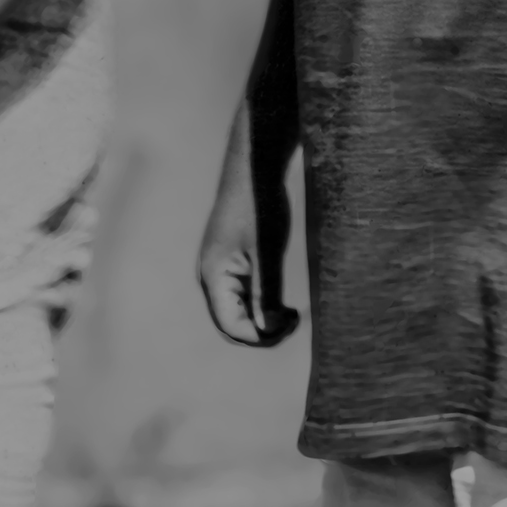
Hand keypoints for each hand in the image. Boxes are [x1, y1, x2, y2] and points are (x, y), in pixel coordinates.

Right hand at [198, 153, 298, 347]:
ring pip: (239, 311)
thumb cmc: (259, 207)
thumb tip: (267, 329)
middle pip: (232, 323)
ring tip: (293, 313)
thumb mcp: (268, 253)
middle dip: (262, 331)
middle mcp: (211, 278)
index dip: (260, 336)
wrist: (254, 170)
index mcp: (213, 277)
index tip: (290, 326)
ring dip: (264, 319)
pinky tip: (285, 301)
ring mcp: (221, 271)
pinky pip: (244, 295)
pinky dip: (263, 304)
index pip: (231, 326)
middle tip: (295, 322)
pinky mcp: (232, 263)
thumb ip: (266, 294)